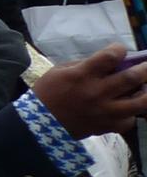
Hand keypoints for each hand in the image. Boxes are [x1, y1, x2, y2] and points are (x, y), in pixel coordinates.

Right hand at [31, 45, 146, 138]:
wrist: (40, 123)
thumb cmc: (47, 92)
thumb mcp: (59, 71)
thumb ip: (84, 65)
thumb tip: (107, 63)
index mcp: (82, 75)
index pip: (110, 57)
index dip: (119, 50)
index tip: (120, 50)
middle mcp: (98, 92)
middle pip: (132, 77)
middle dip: (144, 68)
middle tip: (146, 65)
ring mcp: (106, 111)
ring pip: (140, 102)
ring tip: (144, 86)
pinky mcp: (108, 127)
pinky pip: (129, 120)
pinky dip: (131, 113)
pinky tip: (126, 108)